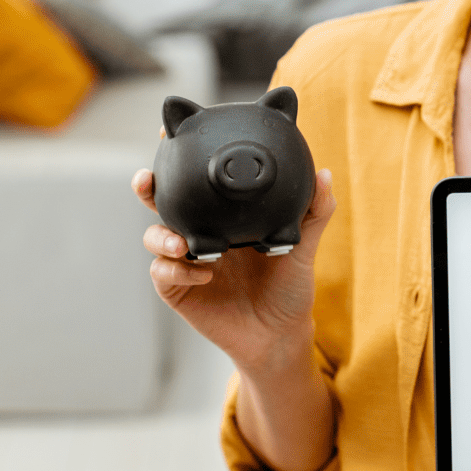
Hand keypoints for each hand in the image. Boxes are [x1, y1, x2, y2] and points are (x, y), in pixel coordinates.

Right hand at [133, 166, 336, 373]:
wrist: (281, 334)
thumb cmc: (290, 287)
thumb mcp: (303, 246)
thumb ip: (314, 211)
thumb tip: (324, 174)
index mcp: (223, 217)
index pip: (194, 182)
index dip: (176, 159)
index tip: (166, 136)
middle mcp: (199, 233)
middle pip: (160, 202)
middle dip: (147, 186)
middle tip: (147, 180)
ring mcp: (185, 262)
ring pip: (154, 237)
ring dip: (160, 235)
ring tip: (183, 243)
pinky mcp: (179, 290)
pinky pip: (163, 273)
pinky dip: (176, 269)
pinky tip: (203, 273)